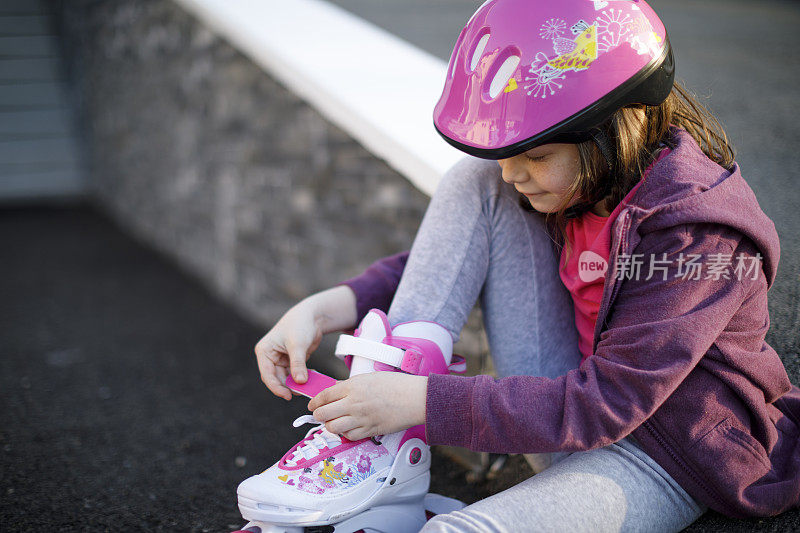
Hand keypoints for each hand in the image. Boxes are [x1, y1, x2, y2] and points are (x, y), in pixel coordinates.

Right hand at [254, 286, 356, 400]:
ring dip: (297, 384)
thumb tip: (300, 382)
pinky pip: (295, 374)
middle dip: (289, 386)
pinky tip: (312, 378)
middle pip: (277, 379)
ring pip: (286, 378)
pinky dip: (302, 378)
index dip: (276, 387)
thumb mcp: (298, 345)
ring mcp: (281, 359)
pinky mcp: (291, 360)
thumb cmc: (300, 325)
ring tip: (310, 386)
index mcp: (264, 351)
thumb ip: (298, 364)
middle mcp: (270, 357)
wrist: (312, 315)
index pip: (267, 374)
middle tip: (303, 393)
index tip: (288, 396)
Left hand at [307, 372, 427, 439]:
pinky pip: (349, 436)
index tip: (313, 405)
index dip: (315, 402)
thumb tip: (336, 389)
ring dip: (331, 426)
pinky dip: (346, 434)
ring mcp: (361, 418)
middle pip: (323, 414)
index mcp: (353, 387)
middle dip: (319, 415)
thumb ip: (350, 385)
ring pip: (333, 428)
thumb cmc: (396, 385)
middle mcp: (354, 403)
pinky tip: (349, 428)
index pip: (324, 396)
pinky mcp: (370, 430)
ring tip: (335, 422)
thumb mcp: (370, 377)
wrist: (415, 398)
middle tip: (321, 414)